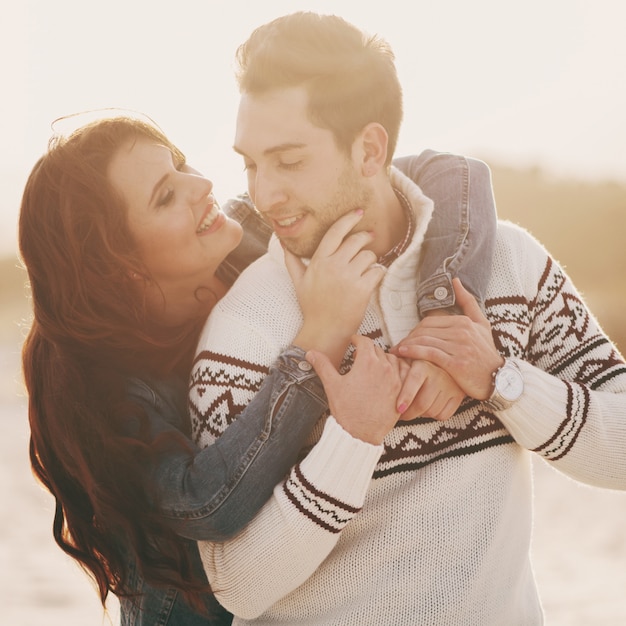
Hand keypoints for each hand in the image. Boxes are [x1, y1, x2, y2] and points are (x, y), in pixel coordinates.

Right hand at [288, 210, 385, 365]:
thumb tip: (281, 241)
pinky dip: (378, 273)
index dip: (348, 219)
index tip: (358, 212)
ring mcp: (348, 277)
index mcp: (319, 261)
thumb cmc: (312, 306)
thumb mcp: (298, 282)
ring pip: (369, 255)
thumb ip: (292, 260)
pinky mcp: (362, 289)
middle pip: (357, 240)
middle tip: (370, 237)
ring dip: (371, 259)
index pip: (335, 232)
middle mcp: (333, 266)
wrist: (325, 330)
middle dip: (366, 237)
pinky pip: (377, 271)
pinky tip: (372, 278)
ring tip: (367, 266)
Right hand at [306, 335, 402, 444]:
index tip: (353, 341)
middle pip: (377, 349)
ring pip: (392, 359)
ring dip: (383, 359)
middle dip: (367, 350)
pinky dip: (396, 370)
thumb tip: (310, 353)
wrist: (361, 434)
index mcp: (367, 362)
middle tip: (359, 355)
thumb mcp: (332, 385)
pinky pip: (404, 373)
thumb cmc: (346, 410)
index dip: (357, 339)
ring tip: (373, 365)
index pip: (364, 342)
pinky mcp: (402, 392)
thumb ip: (323, 365)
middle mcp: (384, 368)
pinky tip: (388, 376)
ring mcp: (396, 380)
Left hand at [390, 278, 502, 399]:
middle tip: (397, 346)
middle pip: (425, 330)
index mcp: (464, 322)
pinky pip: (429, 353)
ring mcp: (459, 347)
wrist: (500, 380)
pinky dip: (413, 352)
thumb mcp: (481, 324)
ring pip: (425, 341)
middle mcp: (462, 332)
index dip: (414, 330)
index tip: (407, 338)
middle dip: (408, 338)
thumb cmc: (486, 353)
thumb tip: (454, 280)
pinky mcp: (456, 363)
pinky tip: (403, 354)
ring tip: (396, 351)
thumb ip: (468, 302)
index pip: (430, 321)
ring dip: (407, 345)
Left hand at [394, 359, 465, 420]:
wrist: (449, 360)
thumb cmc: (421, 361)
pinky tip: (428, 408)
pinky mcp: (459, 395)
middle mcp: (439, 374)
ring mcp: (451, 386)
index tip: (399, 409)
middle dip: (408, 413)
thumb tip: (389, 353)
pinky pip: (443, 415)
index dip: (406, 396)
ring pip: (431, 411)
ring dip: (419, 415)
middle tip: (400, 414)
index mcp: (424, 363)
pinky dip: (434, 415)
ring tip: (412, 409)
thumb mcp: (411, 356)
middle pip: (422, 403)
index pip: (414, 380)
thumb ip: (399, 356)